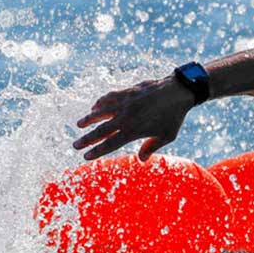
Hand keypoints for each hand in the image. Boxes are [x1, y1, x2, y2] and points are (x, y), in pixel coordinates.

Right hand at [73, 76, 195, 160]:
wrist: (178, 92)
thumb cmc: (174, 117)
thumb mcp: (166, 136)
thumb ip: (152, 147)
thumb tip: (141, 160)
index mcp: (134, 130)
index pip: (110, 144)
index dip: (97, 151)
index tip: (86, 156)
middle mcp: (126, 117)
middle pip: (101, 130)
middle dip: (87, 139)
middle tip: (75, 145)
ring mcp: (125, 103)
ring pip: (101, 111)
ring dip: (89, 118)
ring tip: (79, 124)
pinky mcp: (128, 92)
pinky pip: (110, 97)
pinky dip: (101, 102)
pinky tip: (95, 106)